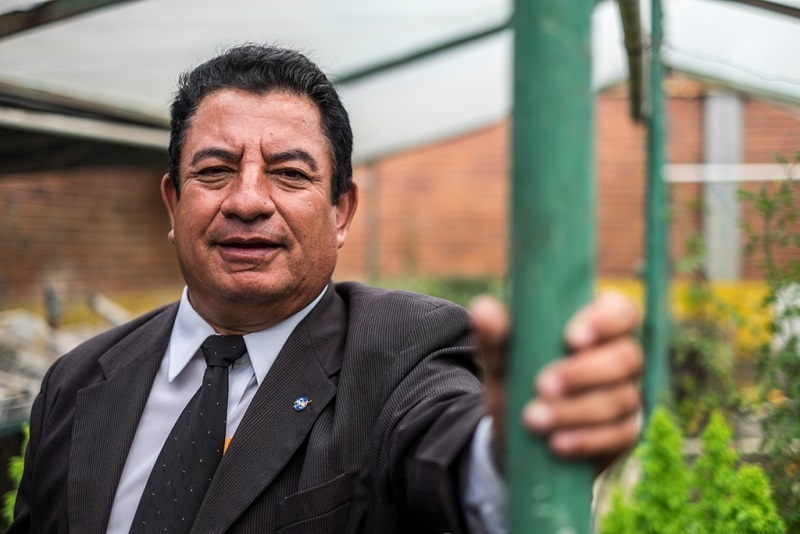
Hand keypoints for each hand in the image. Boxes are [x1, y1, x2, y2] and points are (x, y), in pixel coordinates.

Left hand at [470, 291, 642, 470]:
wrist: (516, 434)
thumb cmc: (517, 380)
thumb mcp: (502, 359)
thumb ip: (496, 335)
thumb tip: (483, 308)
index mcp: (599, 327)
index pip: (621, 312)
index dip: (604, 322)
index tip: (570, 339)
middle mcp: (621, 360)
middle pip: (625, 358)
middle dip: (583, 373)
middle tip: (543, 386)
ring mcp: (628, 397)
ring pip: (619, 400)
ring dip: (575, 411)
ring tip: (534, 419)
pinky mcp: (625, 434)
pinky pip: (618, 436)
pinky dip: (586, 440)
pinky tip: (557, 444)